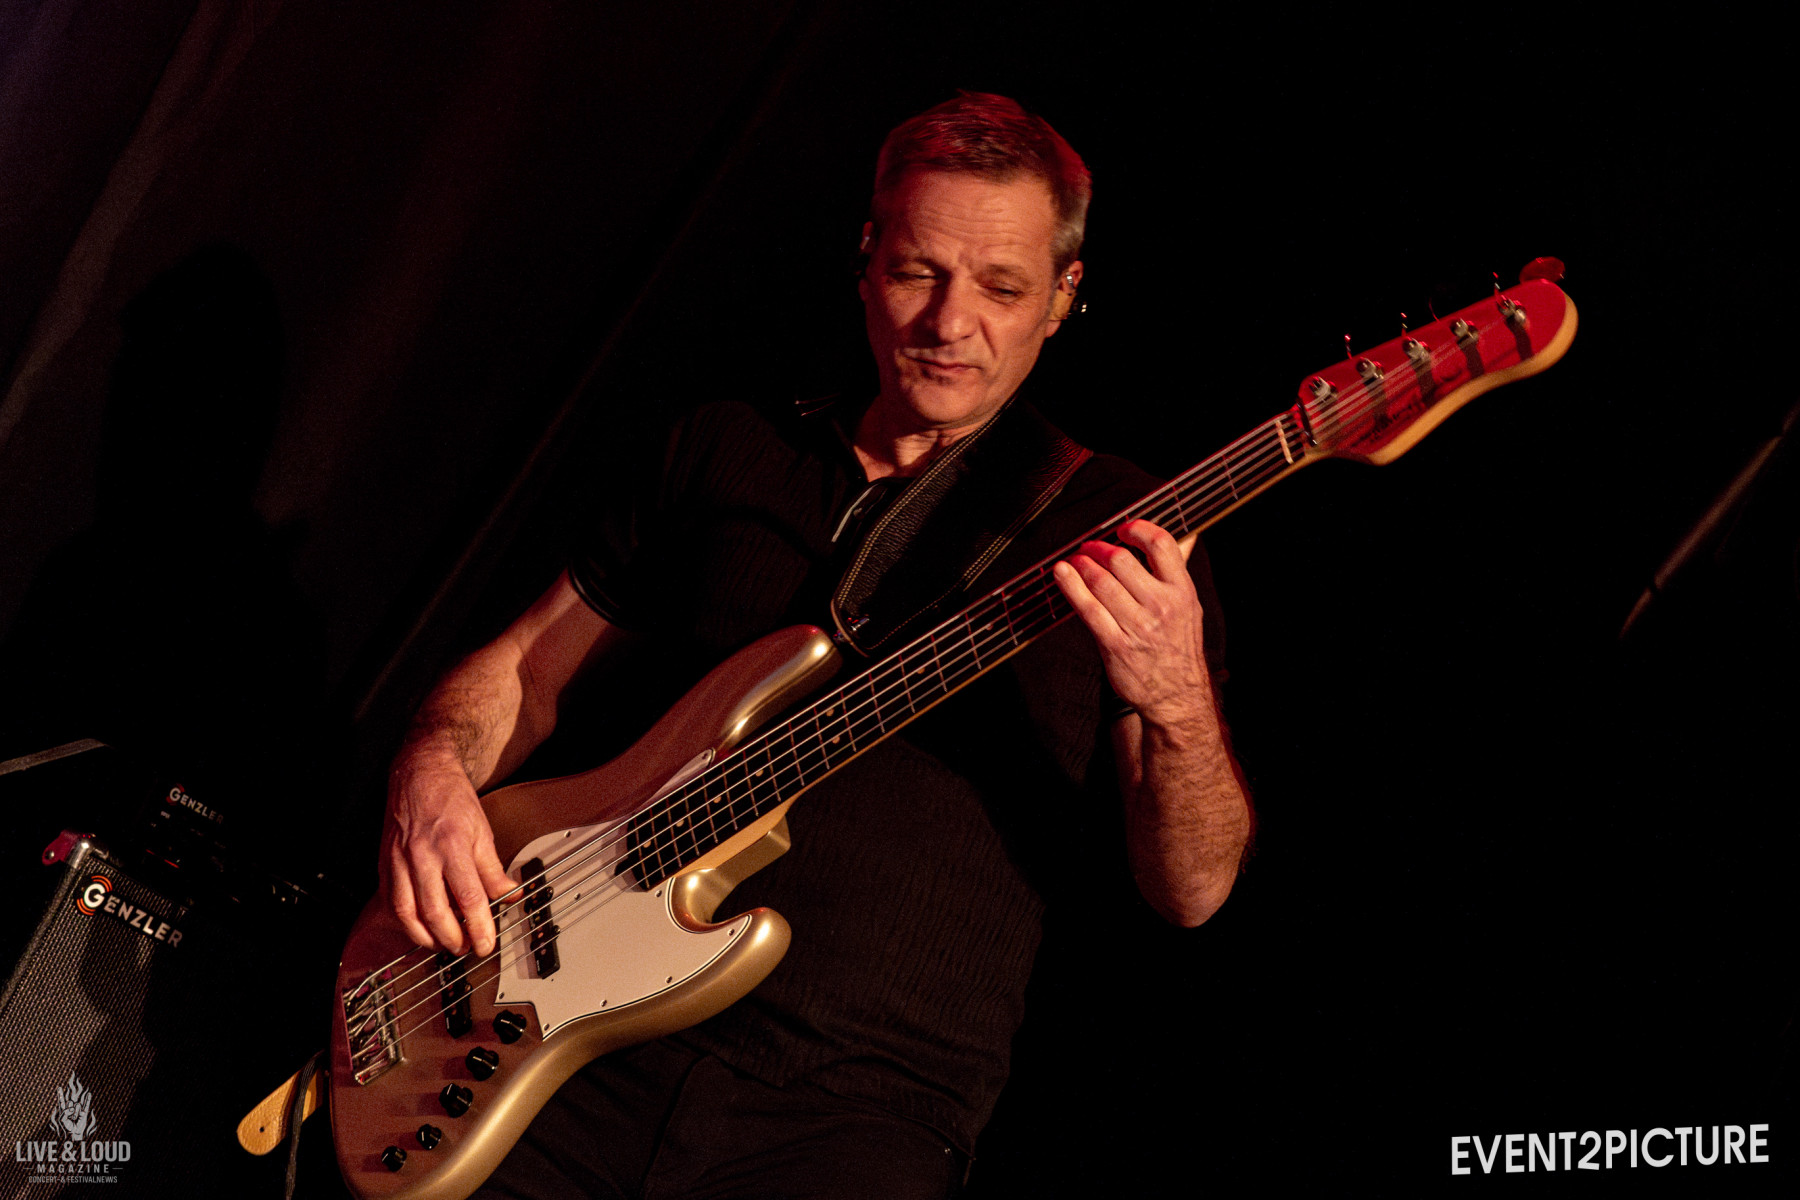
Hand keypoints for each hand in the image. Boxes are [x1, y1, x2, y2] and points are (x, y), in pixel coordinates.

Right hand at [382, 745, 512, 956]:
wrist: (420, 773)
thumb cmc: (451, 798)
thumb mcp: (482, 830)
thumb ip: (493, 869)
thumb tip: (509, 894)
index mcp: (453, 845)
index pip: (469, 897)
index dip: (479, 927)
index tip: (486, 944)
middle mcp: (423, 855)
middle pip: (435, 912)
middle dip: (452, 939)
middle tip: (465, 949)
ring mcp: (399, 860)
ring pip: (407, 913)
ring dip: (425, 937)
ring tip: (443, 944)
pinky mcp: (384, 863)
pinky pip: (390, 902)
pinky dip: (404, 922)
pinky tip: (418, 927)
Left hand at [1051, 519, 1210, 729]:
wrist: (1177, 696)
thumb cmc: (1179, 648)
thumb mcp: (1189, 606)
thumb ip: (1178, 572)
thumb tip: (1187, 535)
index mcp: (1182, 591)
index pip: (1161, 544)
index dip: (1137, 528)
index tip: (1122, 529)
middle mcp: (1161, 605)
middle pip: (1122, 560)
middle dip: (1098, 548)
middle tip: (1088, 548)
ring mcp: (1138, 626)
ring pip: (1100, 581)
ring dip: (1081, 565)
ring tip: (1074, 561)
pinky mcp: (1115, 645)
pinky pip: (1087, 609)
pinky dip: (1070, 587)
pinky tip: (1061, 575)